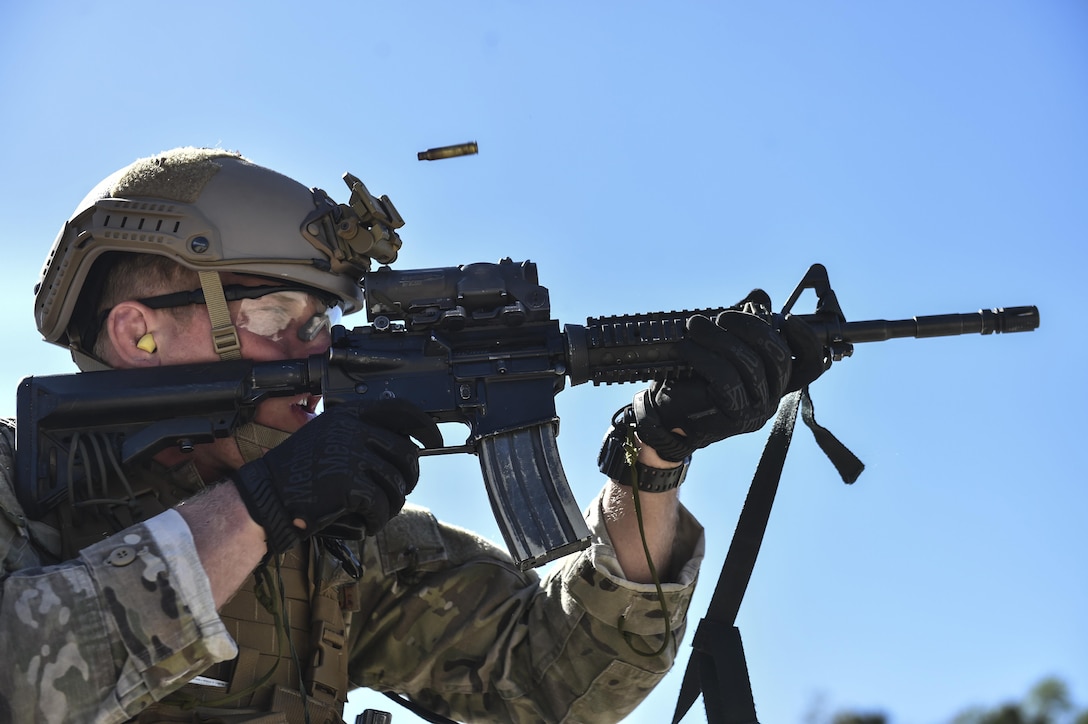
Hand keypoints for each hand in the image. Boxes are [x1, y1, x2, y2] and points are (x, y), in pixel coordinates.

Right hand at [232, 399, 441, 553]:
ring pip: (397, 483)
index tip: (435, 440)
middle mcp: (352, 430)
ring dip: (392, 503)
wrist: (267, 497)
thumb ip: (362, 435)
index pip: (401, 410)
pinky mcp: (348, 483)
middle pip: (407, 454)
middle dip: (410, 479)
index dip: (425, 426)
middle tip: (399, 492)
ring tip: (377, 511)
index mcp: (349, 415)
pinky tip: (368, 523)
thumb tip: (408, 448)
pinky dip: (378, 520)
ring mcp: (350, 455)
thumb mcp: (328, 438)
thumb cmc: (299, 474)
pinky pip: (381, 505)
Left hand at [633, 309, 824, 461]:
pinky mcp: (735, 417)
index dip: (806, 340)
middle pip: (780, 357)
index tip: (789, 319)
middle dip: (750, 327)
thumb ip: (742, 324)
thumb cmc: (693, 377)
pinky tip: (687, 348)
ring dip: (718, 338)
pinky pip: (726, 378)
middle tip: (722, 317)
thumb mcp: (721, 346)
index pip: (809, 365)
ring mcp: (757, 410)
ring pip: (750, 364)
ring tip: (695, 327)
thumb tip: (760, 296)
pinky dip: (703, 357)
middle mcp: (773, 397)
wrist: (666, 415)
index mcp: (774, 380)